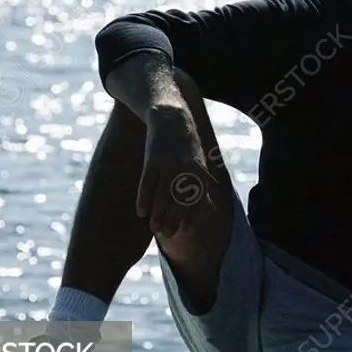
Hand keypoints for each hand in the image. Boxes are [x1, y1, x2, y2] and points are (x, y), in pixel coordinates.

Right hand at [137, 105, 218, 238]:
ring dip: (158, 213)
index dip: (192, 215)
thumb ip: (203, 186)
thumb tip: (210, 209)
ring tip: (153, 229)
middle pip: (180, 198)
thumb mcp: (199, 162)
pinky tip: (141, 212)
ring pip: (163, 193)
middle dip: (174, 218)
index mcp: (199, 170)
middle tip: (166, 235)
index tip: (186, 232)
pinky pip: (147, 182)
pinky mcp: (153, 157)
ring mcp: (169, 162)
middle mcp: (186, 167)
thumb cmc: (186, 145)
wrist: (171, 116)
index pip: (196, 197)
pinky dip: (144, 197)